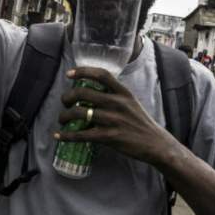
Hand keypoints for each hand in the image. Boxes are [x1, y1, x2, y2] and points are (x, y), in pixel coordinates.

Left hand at [55, 67, 179, 165]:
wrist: (155, 144)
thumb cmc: (141, 123)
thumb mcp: (132, 103)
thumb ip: (115, 96)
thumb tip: (91, 94)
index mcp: (123, 92)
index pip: (101, 74)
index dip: (83, 71)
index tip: (69, 74)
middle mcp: (117, 103)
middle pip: (84, 93)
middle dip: (68, 96)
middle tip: (64, 102)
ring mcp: (113, 120)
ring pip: (79, 113)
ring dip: (64, 116)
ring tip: (62, 119)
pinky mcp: (109, 136)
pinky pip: (82, 134)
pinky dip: (67, 135)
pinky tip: (58, 136)